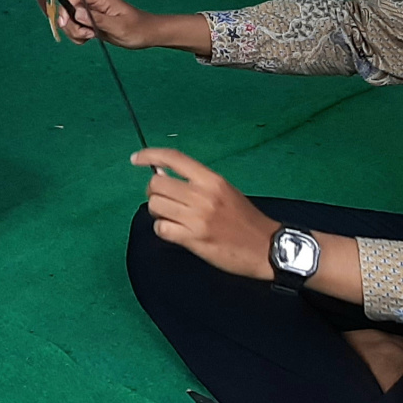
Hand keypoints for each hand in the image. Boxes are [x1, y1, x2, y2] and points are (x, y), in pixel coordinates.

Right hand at [57, 0, 160, 47]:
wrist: (147, 35)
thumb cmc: (137, 29)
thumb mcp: (118, 26)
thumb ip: (97, 19)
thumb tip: (76, 12)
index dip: (66, 7)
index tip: (66, 23)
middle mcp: (94, 4)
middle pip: (69, 9)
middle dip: (71, 24)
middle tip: (86, 35)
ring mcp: (92, 14)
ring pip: (71, 20)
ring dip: (74, 31)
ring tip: (90, 37)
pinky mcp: (92, 24)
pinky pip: (77, 28)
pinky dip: (78, 36)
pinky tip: (88, 39)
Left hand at [131, 149, 279, 280]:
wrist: (266, 247)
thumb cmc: (244, 219)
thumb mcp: (224, 191)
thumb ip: (196, 183)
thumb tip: (161, 176)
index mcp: (211, 180)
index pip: (174, 158)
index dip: (150, 155)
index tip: (135, 159)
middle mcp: (203, 195)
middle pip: (157, 184)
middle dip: (154, 192)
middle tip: (165, 201)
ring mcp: (197, 218)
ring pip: (155, 206)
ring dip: (158, 212)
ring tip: (172, 217)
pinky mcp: (193, 239)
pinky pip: (161, 229)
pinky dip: (163, 230)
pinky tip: (175, 231)